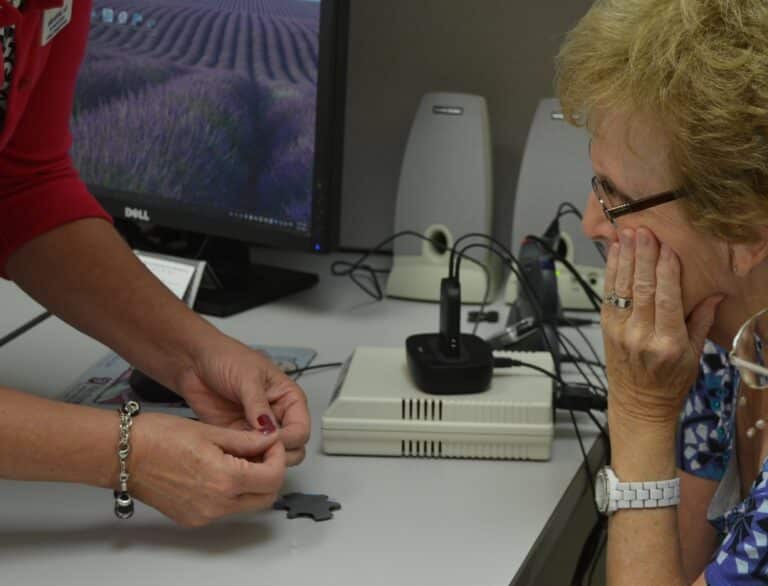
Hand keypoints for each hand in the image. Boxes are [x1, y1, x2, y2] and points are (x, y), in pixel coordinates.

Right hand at [130, 412, 285, 526]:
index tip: (271, 442)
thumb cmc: (158, 437)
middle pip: (266, 497)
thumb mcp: (210, 431)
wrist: (122, 455)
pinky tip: (220, 470)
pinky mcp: (193, 519)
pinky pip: (225, 509)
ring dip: (252, 483)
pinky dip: (231, 492)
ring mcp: (204, 515)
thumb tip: (271, 439)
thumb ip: (246, 440)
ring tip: (239, 458)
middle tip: (262, 451)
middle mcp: (217, 504)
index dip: (278, 457)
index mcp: (225, 479)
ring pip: (246, 505)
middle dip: (271, 473)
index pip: (273, 477)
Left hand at [177, 338, 310, 466]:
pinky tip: (233, 456)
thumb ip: (258, 405)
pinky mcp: (238, 437)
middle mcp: (277, 416)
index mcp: (288, 399)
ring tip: (243, 455)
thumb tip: (269, 430)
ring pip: (270, 456)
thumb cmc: (226, 357)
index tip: (269, 441)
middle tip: (258, 452)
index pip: (301, 430)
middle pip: (292, 448)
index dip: (288, 439)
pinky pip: (248, 456)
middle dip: (278, 455)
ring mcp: (257, 429)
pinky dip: (243, 461)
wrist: (195, 361)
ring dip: (260, 460)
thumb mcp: (247, 377)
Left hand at [602, 228, 722, 424]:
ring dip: (624, 259)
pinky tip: (614, 253)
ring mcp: (619, 331)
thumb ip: (701, 321)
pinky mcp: (605, 328)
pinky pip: (608, 295)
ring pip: (621, 288)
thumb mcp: (694, 356)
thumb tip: (715, 293)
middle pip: (641, 289)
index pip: (666, 300)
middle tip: (643, 231)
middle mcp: (640, 336)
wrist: (638, 404)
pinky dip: (611, 272)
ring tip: (627, 235)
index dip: (666, 272)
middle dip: (642, 257)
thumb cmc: (669, 383)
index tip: (668, 248)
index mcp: (667, 343)